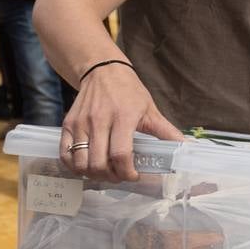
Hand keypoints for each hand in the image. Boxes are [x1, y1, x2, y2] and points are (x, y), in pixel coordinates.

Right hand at [59, 62, 183, 181]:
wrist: (102, 71)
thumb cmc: (129, 92)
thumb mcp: (150, 109)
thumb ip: (166, 131)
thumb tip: (184, 147)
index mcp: (123, 117)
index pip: (121, 154)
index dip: (127, 172)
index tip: (134, 176)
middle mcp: (99, 120)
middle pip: (98, 163)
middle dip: (111, 177)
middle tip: (120, 176)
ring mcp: (80, 123)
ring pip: (81, 162)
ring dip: (93, 174)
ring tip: (105, 171)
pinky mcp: (67, 124)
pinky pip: (65, 154)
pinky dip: (74, 166)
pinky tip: (87, 165)